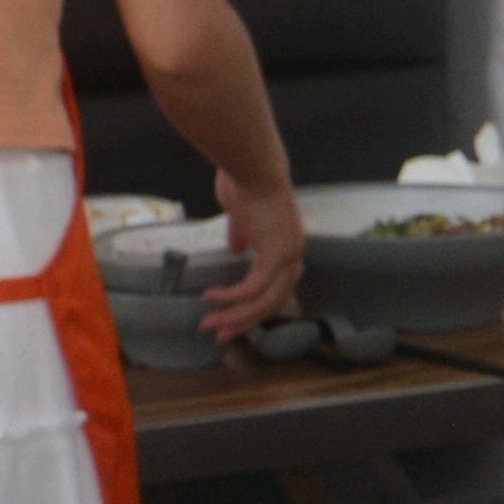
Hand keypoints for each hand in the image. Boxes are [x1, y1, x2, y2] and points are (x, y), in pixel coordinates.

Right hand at [201, 173, 310, 340]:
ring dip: (235, 316)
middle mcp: (294, 254)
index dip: (254, 305)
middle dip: (244, 321)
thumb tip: (237, 248)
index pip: (277, 287)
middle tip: (220, 334)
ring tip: (210, 324)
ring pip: (264, 301)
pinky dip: (232, 297)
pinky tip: (212, 298)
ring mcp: (288, 256)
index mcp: (288, 245)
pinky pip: (253, 288)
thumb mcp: (242, 215)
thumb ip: (242, 234)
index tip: (230, 318)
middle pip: (272, 302)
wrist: (253, 168)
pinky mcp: (275, 255)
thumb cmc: (245, 183)